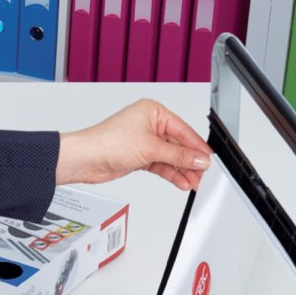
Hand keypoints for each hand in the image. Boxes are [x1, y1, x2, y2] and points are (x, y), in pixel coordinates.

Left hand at [56, 99, 212, 190]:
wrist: (86, 159)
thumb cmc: (108, 142)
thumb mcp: (150, 148)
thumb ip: (179, 155)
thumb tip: (199, 158)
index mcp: (153, 112)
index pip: (183, 130)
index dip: (197, 147)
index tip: (209, 159)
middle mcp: (150, 125)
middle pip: (178, 145)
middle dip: (190, 162)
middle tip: (202, 174)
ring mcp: (144, 142)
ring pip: (170, 157)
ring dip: (182, 170)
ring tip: (194, 182)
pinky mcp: (140, 157)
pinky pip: (161, 165)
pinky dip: (171, 173)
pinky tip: (181, 181)